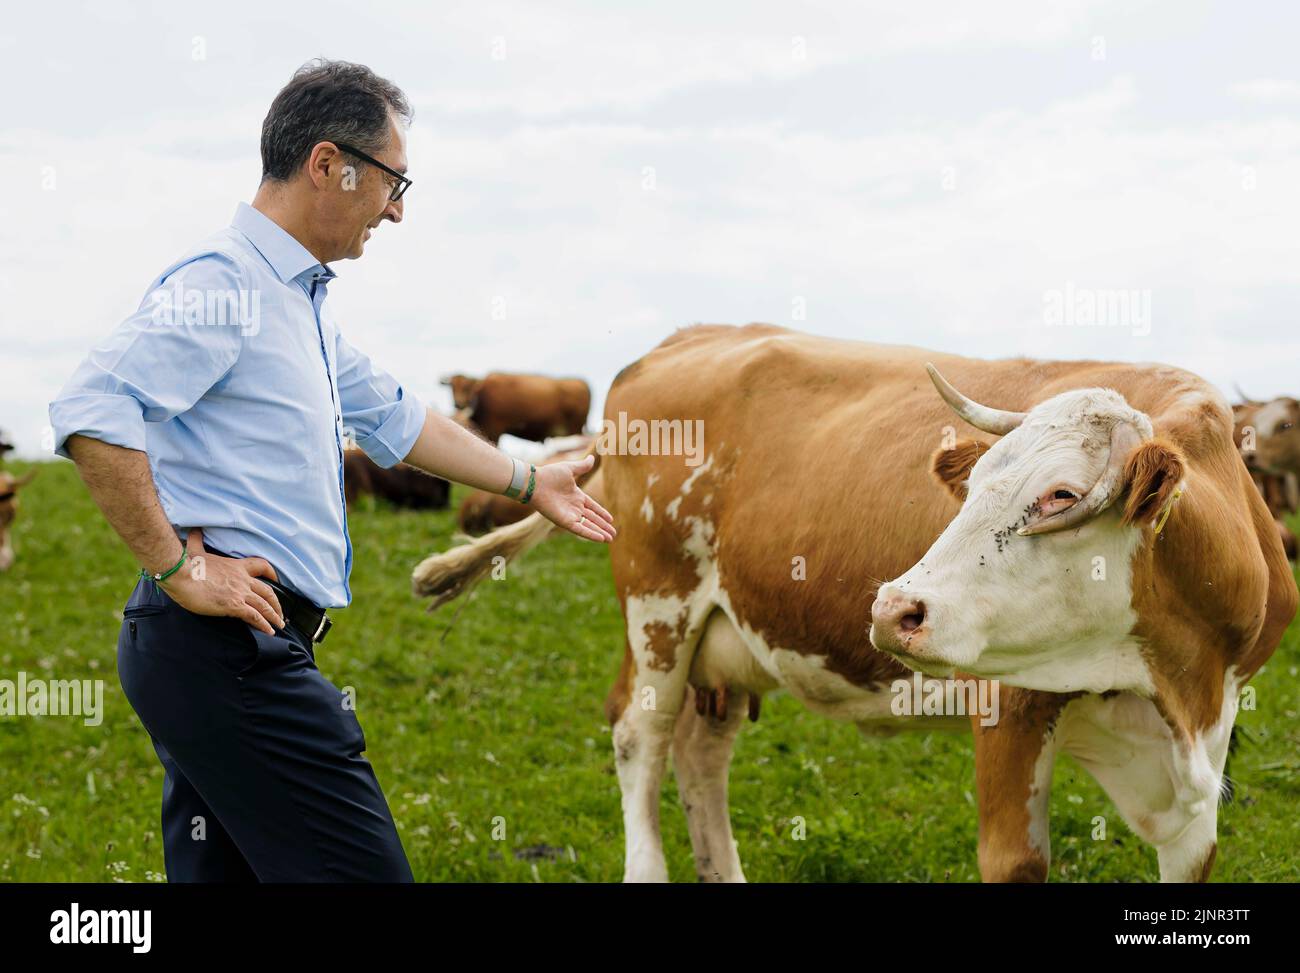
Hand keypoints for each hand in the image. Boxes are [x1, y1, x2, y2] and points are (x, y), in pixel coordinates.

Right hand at [161, 528, 285, 634]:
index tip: (276, 580)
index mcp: (236, 566)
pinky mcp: (233, 605)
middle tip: (280, 612)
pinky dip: (264, 625)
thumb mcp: (196, 550)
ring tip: (279, 625)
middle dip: (276, 603)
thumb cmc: (187, 565)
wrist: (181, 575)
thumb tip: (195, 530)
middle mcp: (242, 579)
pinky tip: (269, 631)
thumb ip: (198, 540)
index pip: (261, 566)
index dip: (271, 573)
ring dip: (274, 616)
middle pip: (268, 591)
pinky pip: (255, 617)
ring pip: (264, 605)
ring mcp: (239, 593)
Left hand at [529, 455, 616, 541]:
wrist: (535, 483)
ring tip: (610, 539)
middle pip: (592, 519)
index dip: (602, 513)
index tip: (611, 519)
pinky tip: (601, 539)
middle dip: (603, 526)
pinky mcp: (564, 522)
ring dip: (599, 533)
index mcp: (576, 496)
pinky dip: (591, 534)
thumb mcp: (569, 469)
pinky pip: (580, 530)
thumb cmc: (549, 474)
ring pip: (588, 526)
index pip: (592, 507)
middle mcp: (574, 507)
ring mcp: (569, 515)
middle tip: (614, 533)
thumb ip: (582, 466)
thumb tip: (592, 458)